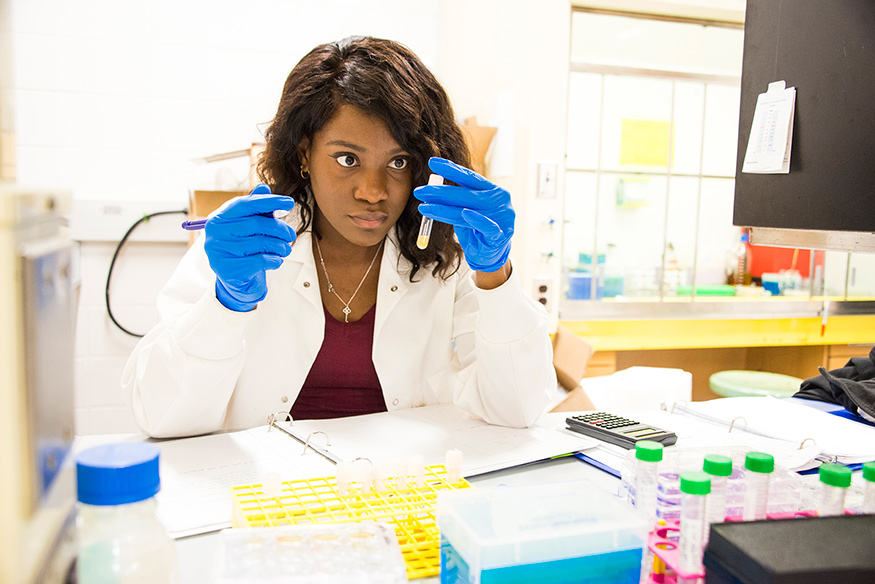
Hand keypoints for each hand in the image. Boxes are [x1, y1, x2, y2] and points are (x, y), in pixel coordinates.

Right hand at [204, 184, 295, 310]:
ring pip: (260, 243)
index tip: (289, 202)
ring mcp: (218, 250)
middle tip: (290, 235)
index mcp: (220, 216)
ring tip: (285, 249)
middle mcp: (215, 232)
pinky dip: (274, 260)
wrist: (236, 280)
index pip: (246, 204)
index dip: (269, 202)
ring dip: (280, 246)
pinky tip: (276, 260)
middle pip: (256, 224)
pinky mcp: (226, 269)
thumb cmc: (244, 249)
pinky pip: (259, 260)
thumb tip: (264, 188)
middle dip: (279, 229)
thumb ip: (257, 209)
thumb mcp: (250, 227)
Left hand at [414, 157, 513, 272]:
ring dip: (444, 209)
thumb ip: (455, 201)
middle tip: (419, 191)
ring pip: (469, 210)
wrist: (491, 256)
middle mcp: (498, 200)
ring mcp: (502, 217)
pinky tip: (466, 213)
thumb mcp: (465, 213)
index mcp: (492, 190)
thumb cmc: (477, 231)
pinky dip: (478, 220)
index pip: (469, 177)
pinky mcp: (501, 235)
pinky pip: (488, 226)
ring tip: (425, 206)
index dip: (451, 169)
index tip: (432, 162)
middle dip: (440, 192)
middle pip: (466, 194)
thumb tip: (431, 189)